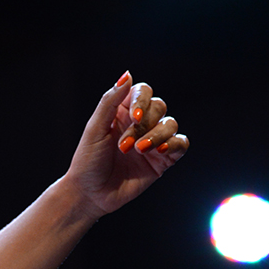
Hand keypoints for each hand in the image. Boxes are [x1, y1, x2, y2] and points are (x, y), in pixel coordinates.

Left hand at [65, 72, 187, 219]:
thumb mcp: (94, 128)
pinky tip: (159, 152)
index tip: (134, 117)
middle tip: (124, 145)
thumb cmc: (88, 160)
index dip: (142, 100)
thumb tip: (127, 75)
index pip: (143, 92)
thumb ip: (110, 101)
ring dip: (157, 136)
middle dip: (144, 125)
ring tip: (138, 151)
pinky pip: (180, 145)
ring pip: (170, 124)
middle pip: (159, 107)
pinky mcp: (162, 161)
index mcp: (122, 111)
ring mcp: (152, 141)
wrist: (91, 194)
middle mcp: (140, 124)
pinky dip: (174, 145)